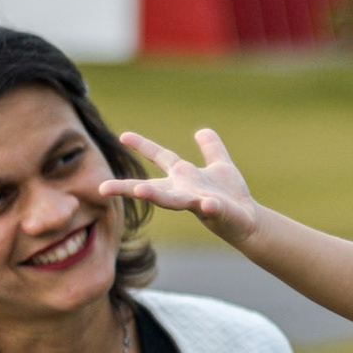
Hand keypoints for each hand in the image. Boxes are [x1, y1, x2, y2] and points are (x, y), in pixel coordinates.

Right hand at [99, 129, 262, 247]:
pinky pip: (210, 208)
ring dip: (156, 196)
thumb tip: (202, 131)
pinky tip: (207, 204)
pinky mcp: (216, 212)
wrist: (248, 220)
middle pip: (152, 188)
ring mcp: (197, 202)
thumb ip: (211, 148)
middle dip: (128, 188)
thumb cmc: (231, 195)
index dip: (142, 146)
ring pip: (172, 201)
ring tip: (141, 191)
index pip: (160, 157)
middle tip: (103, 188)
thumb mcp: (221, 165)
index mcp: (183, 177)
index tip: (122, 135)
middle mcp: (183, 190)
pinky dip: (208, 206)